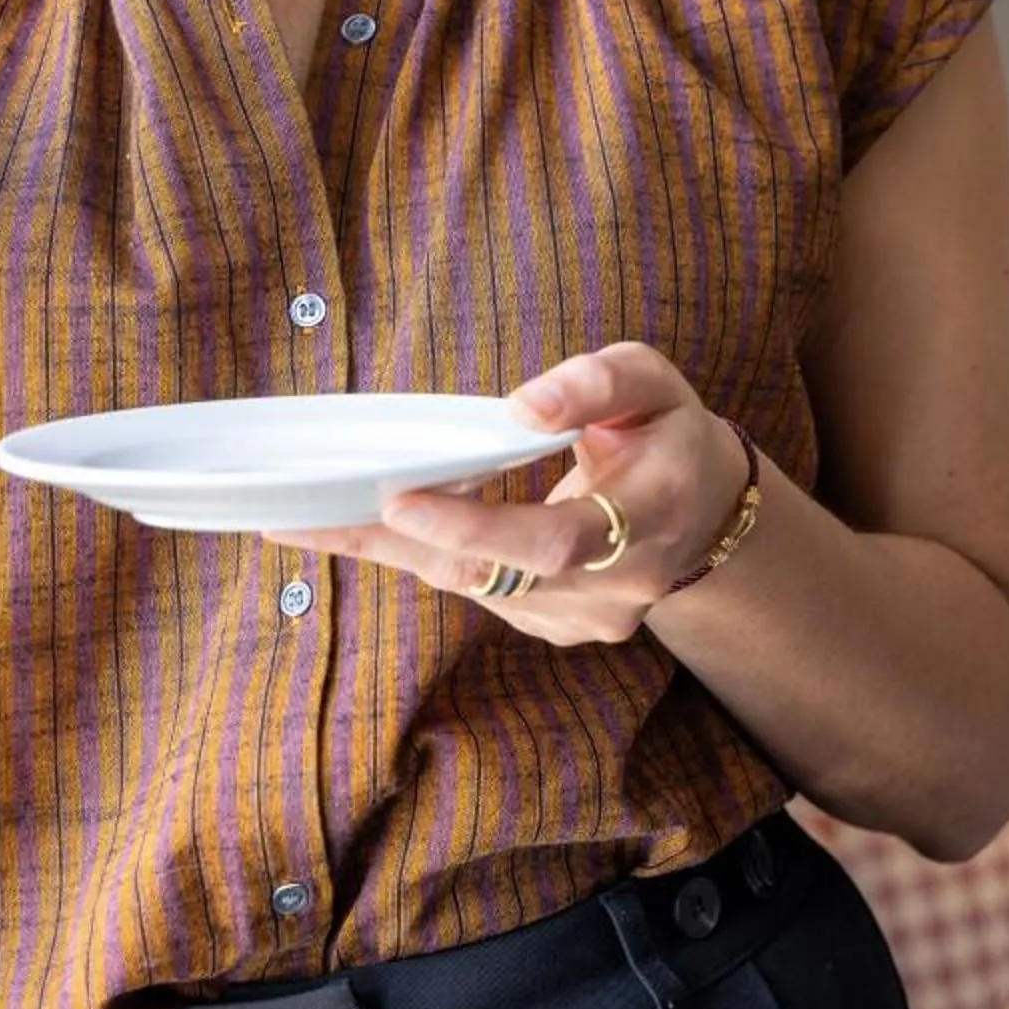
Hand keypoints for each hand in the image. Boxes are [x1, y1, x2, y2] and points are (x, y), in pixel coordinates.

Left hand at [272, 344, 753, 646]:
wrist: (707, 512)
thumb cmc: (667, 430)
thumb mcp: (649, 380)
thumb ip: (593, 383)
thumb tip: (523, 407)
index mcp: (649, 518)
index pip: (552, 542)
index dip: (475, 528)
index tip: (401, 499)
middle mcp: (618, 586)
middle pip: (490, 577)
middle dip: (394, 544)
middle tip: (300, 514)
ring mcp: (587, 619)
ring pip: (473, 590)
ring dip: (394, 552)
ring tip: (304, 519)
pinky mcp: (557, 628)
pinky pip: (479, 595)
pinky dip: (427, 558)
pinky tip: (373, 528)